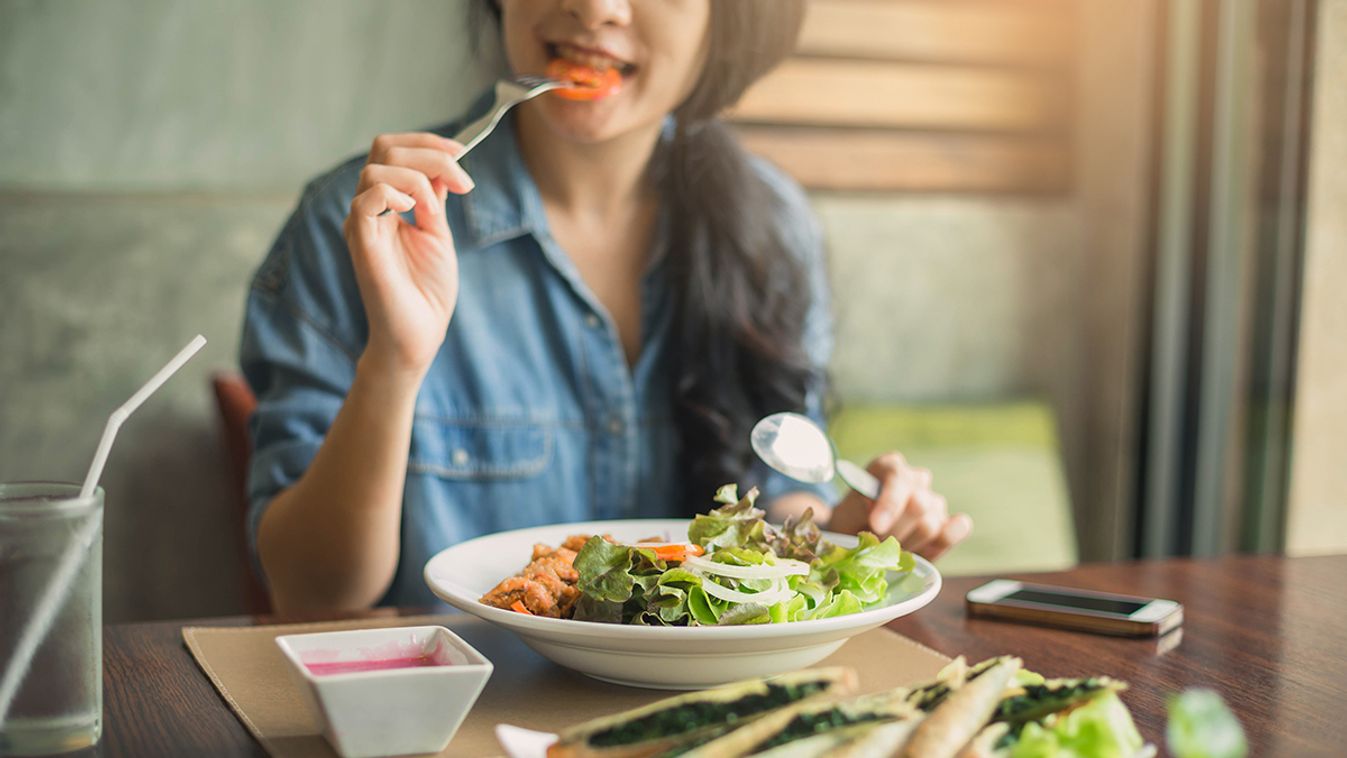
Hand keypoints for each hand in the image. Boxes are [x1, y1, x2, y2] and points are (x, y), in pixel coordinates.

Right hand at [343, 132, 475, 377]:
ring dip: (418, 177)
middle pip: (384, 149)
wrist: (419, 334)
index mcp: (386, 204)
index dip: (427, 143)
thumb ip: (434, 198)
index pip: (392, 151)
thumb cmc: (427, 292)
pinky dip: (395, 194)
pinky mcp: (361, 242)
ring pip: (376, 169)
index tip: (462, 153)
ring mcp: (362, 224)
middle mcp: (369, 209)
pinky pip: (365, 200)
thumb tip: (443, 164)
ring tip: (436, 209)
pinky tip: (416, 211)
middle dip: (429, 153)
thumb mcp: (438, 233)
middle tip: (462, 180)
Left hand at [828, 452, 971, 560]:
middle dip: (895, 532)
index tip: (876, 526)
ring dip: (907, 545)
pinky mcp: (948, 522)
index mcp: (888, 466)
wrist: (860, 539)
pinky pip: (959, 528)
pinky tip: (922, 549)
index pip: (897, 478)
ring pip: (930, 525)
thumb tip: (878, 517)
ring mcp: (933, 500)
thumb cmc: (850, 523)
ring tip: (889, 549)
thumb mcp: (843, 515)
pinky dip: (945, 541)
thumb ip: (858, 510)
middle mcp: (915, 478)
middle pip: (918, 504)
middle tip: (877, 546)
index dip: (889, 504)